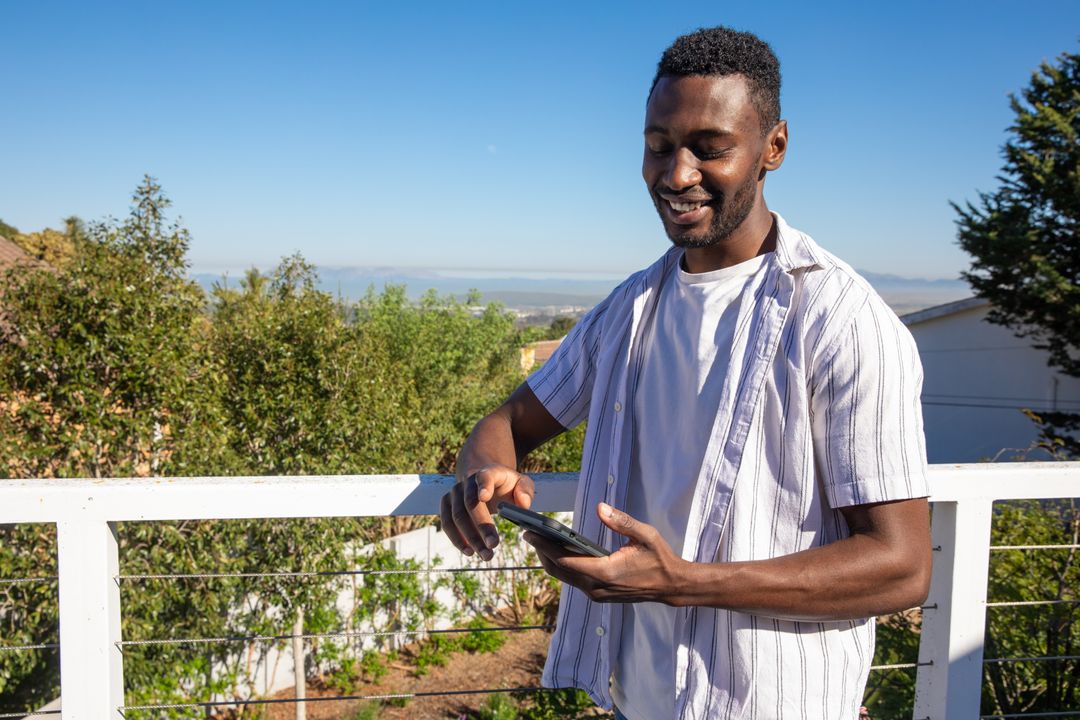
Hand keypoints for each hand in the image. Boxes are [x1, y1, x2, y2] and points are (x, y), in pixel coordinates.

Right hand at [440, 464, 534, 560]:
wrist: (485, 480)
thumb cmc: (507, 485)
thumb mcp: (521, 483)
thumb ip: (525, 491)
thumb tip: (524, 504)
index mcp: (489, 473)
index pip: (485, 476)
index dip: (484, 485)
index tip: (484, 496)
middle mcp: (468, 481)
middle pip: (470, 503)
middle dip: (481, 526)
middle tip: (494, 545)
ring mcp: (455, 492)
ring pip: (457, 516)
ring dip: (470, 538)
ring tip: (486, 554)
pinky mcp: (447, 503)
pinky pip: (447, 523)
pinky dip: (457, 539)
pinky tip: (469, 551)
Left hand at [524, 502, 686, 603]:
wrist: (671, 585)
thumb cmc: (659, 558)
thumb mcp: (645, 534)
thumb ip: (621, 521)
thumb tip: (600, 507)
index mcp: (606, 572)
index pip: (566, 560)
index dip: (545, 547)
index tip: (530, 533)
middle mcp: (597, 587)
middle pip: (559, 570)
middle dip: (542, 552)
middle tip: (529, 534)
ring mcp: (597, 593)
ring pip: (565, 577)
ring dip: (551, 560)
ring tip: (540, 540)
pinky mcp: (599, 594)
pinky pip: (574, 580)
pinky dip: (563, 566)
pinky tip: (559, 551)